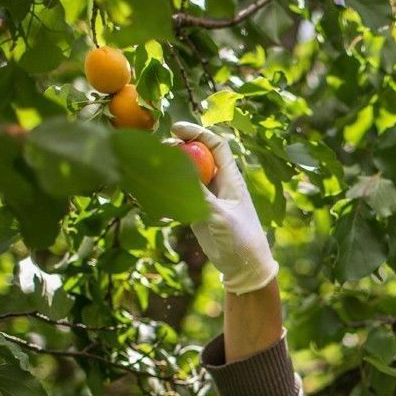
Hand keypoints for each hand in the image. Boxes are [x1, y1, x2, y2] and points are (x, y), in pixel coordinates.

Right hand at [170, 121, 278, 294]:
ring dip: (171, 169)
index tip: (176, 129)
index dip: (198, 133)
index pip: (216, 145)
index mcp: (231, 178)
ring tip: (153, 169)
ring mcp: (207, 196)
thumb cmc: (242, 240)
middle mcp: (219, 183)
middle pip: (197, 156)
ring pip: (187, 174)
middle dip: (179, 149)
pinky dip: (168, 191)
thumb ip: (203, 197)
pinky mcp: (197, 211)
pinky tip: (153, 193)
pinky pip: (180, 194)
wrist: (243, 267)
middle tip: (160, 150)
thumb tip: (181, 174)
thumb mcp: (222, 217)